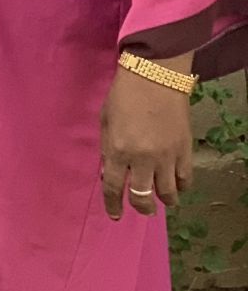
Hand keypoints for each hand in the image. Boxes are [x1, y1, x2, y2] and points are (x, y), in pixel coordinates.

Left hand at [99, 59, 193, 221]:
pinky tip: (177, 187)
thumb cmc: (124, 95)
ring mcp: (166, 156)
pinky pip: (185, 178)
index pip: (112, 187)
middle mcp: (141, 159)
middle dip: (141, 207)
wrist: (155, 76)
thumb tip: (110, 172)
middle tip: (142, 209)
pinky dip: (181, 186)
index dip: (113, 205)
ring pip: (167, 193)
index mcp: (116, 150)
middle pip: (141, 196)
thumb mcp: (105, 122)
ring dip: (164, 201)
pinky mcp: (185, 150)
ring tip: (163, 201)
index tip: (115, 215)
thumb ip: (108, 149)